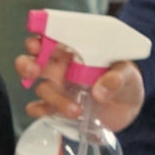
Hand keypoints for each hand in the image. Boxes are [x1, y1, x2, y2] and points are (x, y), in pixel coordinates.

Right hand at [14, 35, 144, 132]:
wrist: (127, 108)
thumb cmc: (124, 82)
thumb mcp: (128, 74)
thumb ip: (117, 78)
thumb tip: (99, 91)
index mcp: (73, 51)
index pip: (48, 40)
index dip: (38, 40)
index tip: (36, 44)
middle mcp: (59, 68)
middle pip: (31, 61)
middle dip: (26, 64)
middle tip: (34, 71)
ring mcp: (57, 88)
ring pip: (40, 88)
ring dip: (53, 98)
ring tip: (76, 109)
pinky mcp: (56, 108)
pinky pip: (38, 108)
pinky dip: (41, 111)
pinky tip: (55, 115)